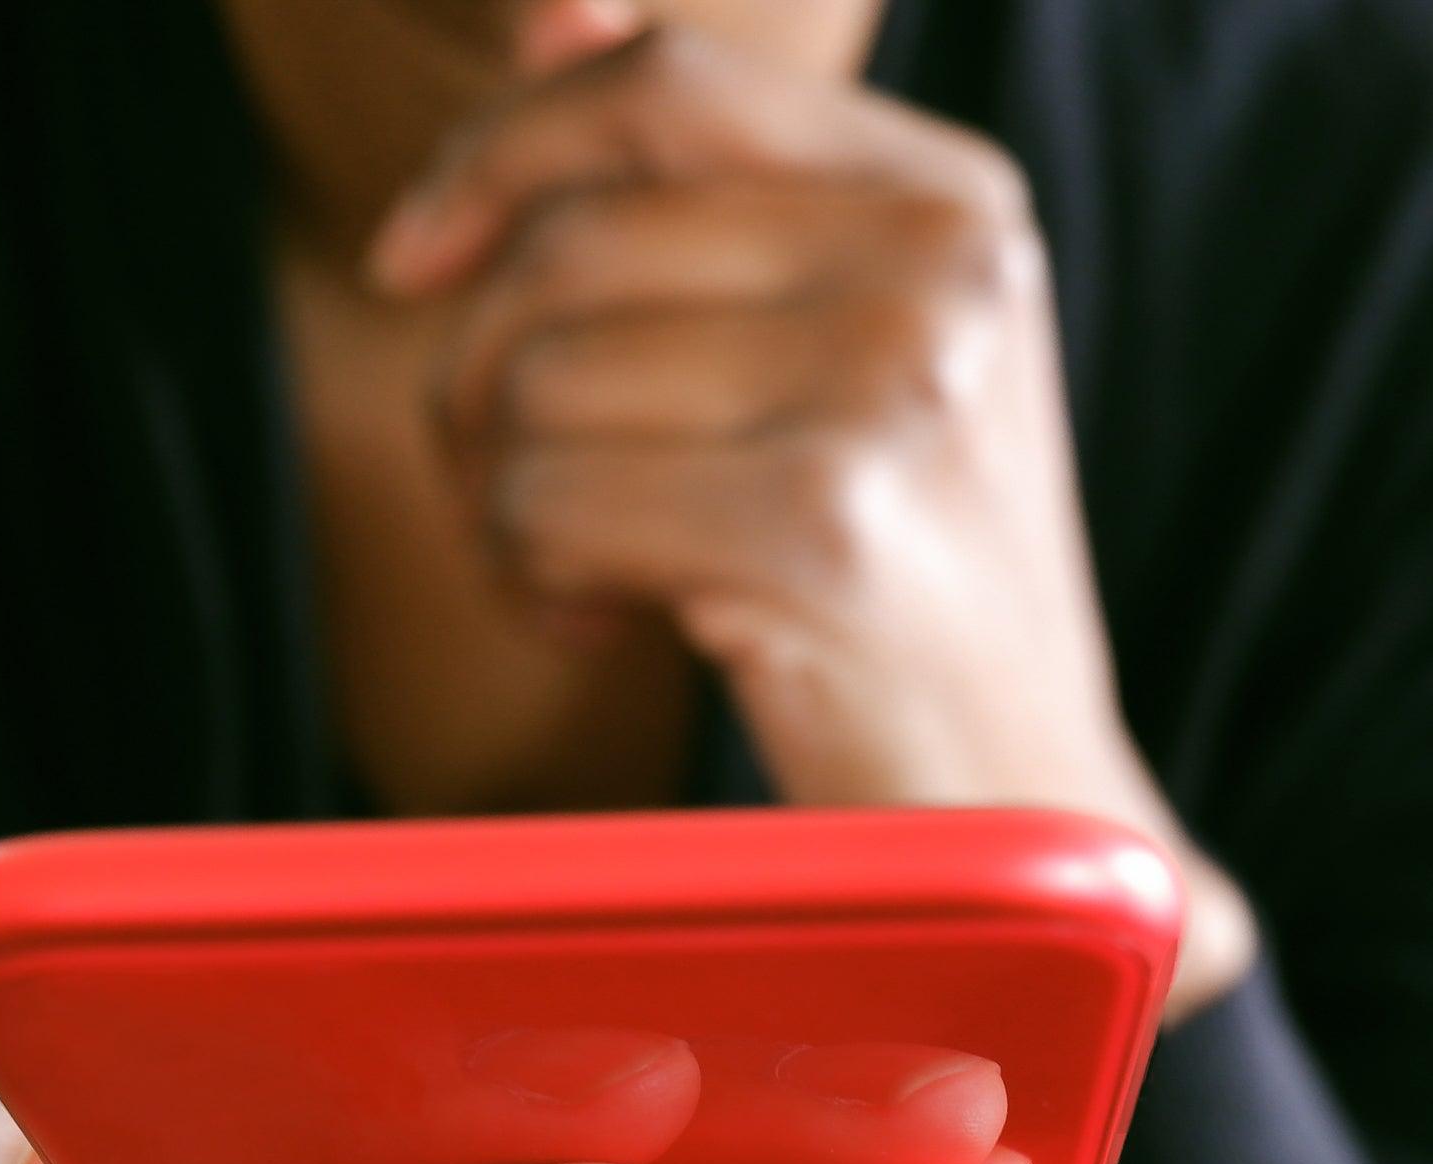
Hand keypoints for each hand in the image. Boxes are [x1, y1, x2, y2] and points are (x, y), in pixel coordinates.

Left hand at [372, 28, 1256, 1019]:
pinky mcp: (824, 526)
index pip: (665, 85)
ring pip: (539, 381)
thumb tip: (555, 12)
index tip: (410, 261)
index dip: (501, 150)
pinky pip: (551, 501)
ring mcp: (894, 391)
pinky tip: (600, 626)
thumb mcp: (837, 360)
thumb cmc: (896, 590)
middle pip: (569, 245)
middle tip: (514, 494)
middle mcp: (941, 269)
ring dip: (502, 501)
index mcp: (950, 200)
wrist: (1022, 814)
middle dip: (480, 380)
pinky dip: (529, 576)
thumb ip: (703, 196)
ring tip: (580, 574)